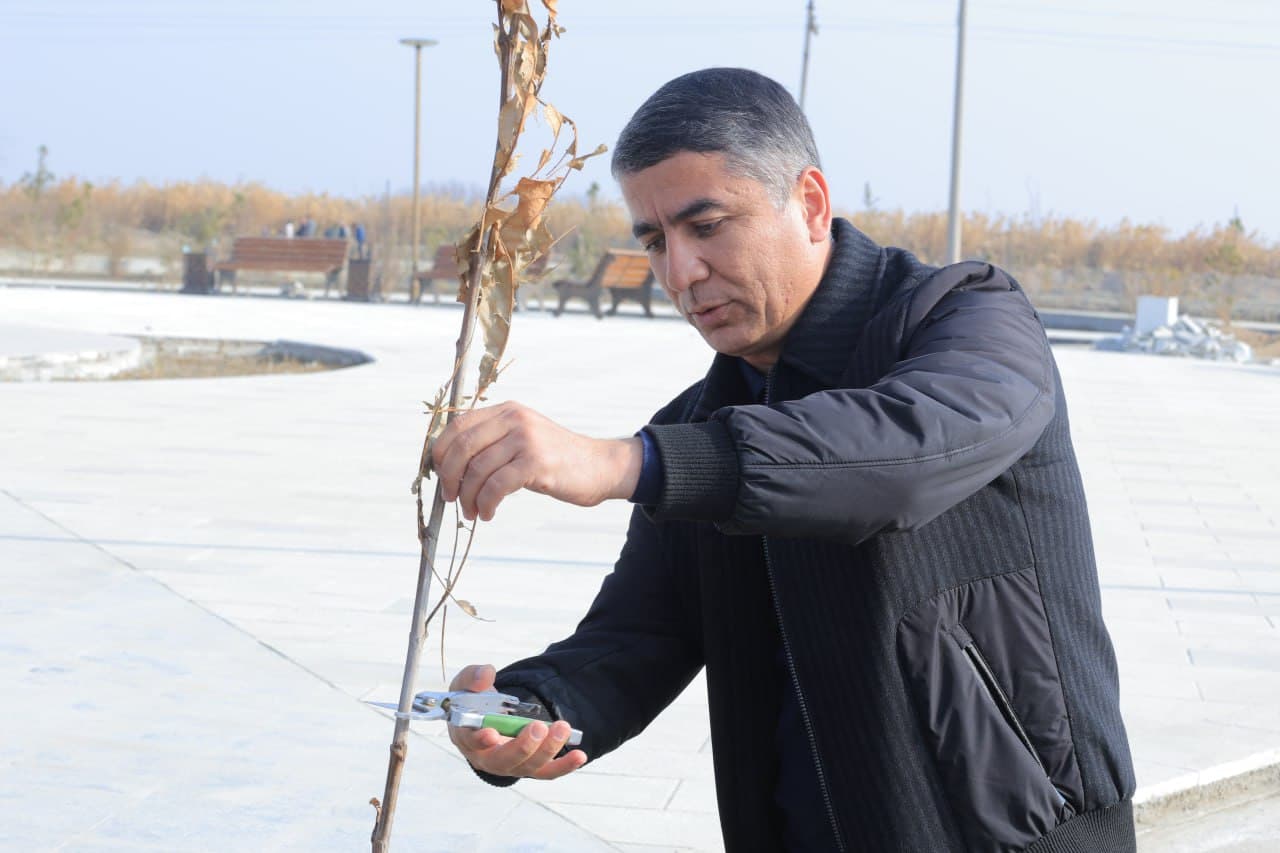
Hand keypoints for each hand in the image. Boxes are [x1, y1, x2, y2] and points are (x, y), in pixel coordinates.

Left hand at [431, 401, 642, 520]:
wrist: (599, 466)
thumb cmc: (557, 460)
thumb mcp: (522, 440)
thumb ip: (492, 443)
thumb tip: (450, 467)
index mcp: (506, 410)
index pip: (458, 426)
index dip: (441, 454)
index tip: (442, 477)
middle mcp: (514, 419)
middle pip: (462, 447)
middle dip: (450, 478)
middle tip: (451, 499)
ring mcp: (526, 439)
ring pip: (477, 470)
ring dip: (468, 497)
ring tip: (473, 513)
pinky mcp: (536, 462)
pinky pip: (496, 486)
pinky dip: (486, 504)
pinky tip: (489, 514)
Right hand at [446, 664, 587, 780]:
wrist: (484, 717)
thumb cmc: (471, 702)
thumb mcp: (465, 684)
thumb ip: (473, 677)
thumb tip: (486, 673)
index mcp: (467, 737)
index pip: (471, 742)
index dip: (480, 739)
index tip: (490, 733)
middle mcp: (487, 757)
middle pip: (504, 760)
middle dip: (523, 746)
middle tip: (538, 726)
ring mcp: (510, 765)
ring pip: (529, 766)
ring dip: (547, 749)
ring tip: (563, 728)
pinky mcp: (529, 766)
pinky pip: (547, 771)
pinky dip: (564, 766)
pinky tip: (580, 756)